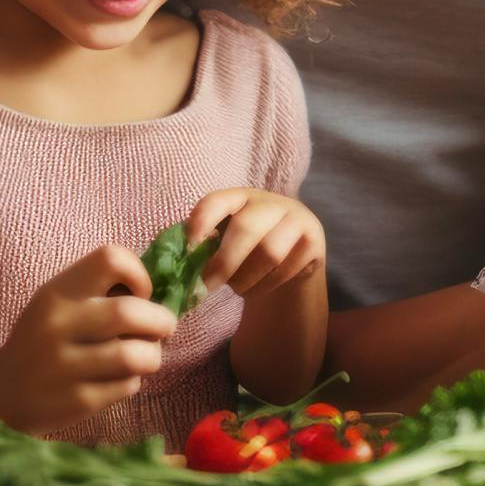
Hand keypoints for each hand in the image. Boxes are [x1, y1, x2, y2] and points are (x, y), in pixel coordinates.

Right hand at [0, 244, 176, 433]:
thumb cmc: (42, 338)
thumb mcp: (60, 302)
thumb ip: (101, 290)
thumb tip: (161, 291)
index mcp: (59, 292)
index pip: (111, 258)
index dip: (139, 273)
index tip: (140, 293)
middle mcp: (58, 325)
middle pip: (130, 312)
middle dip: (161, 320)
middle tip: (163, 328)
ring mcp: (64, 367)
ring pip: (136, 355)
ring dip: (152, 355)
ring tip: (146, 355)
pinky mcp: (75, 403)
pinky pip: (126, 386)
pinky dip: (133, 381)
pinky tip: (120, 379)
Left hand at [185, 189, 324, 299]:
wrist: (292, 259)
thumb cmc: (247, 250)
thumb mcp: (225, 240)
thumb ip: (202, 246)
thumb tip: (170, 262)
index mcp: (241, 197)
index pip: (218, 200)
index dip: (201, 220)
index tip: (189, 246)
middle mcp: (271, 202)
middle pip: (247, 227)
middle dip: (224, 263)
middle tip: (207, 288)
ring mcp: (297, 219)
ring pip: (269, 253)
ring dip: (247, 279)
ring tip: (237, 287)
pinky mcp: (313, 241)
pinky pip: (287, 269)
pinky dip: (267, 286)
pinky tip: (260, 286)